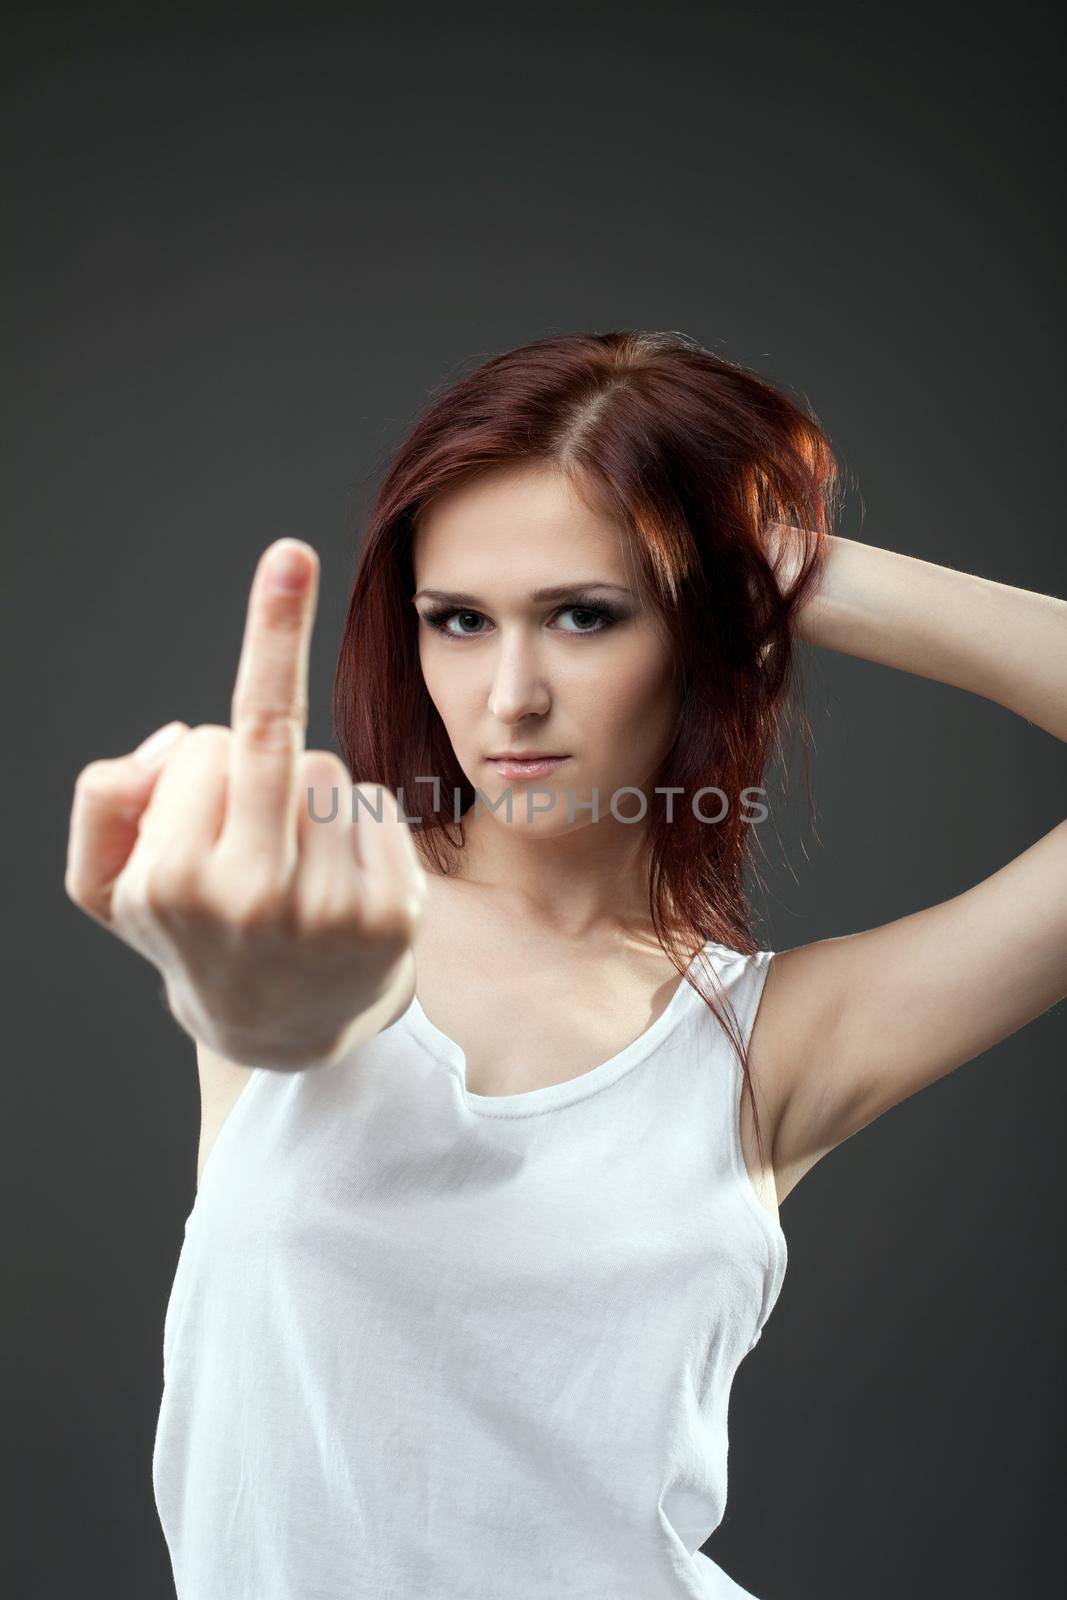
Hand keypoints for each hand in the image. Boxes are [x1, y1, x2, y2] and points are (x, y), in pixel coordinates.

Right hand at [64, 539, 427, 1069]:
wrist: (279, 1027)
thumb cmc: (188, 934)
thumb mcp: (105, 888)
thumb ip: (104, 804)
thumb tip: (180, 740)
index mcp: (175, 884)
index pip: (206, 748)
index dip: (199, 757)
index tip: (273, 573)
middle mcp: (255, 899)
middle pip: (272, 744)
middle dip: (273, 635)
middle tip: (288, 555)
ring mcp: (333, 912)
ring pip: (325, 773)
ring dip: (302, 794)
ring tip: (286, 864)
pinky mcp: (396, 916)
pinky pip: (372, 806)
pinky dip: (352, 821)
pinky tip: (333, 878)